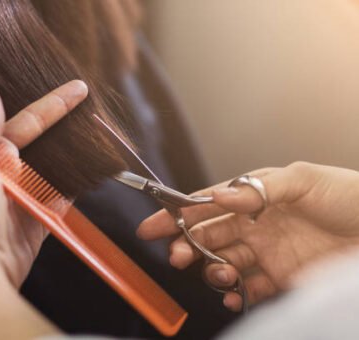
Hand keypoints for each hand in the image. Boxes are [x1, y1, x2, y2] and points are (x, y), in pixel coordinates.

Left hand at [0, 81, 86, 338]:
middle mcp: (6, 173)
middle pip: (44, 143)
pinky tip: (91, 172)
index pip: (27, 122)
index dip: (53, 105)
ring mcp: (25, 197)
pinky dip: (76, 186)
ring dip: (74, 155)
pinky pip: (63, 197)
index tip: (78, 89)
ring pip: (55, 168)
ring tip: (97, 137)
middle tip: (91, 108)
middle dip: (66, 126)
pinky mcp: (40, 219)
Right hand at [138, 162, 358, 310]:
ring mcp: (267, 252)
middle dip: (186, 246)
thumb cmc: (350, 197)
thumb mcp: (304, 180)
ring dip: (212, 270)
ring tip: (219, 274)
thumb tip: (218, 197)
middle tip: (177, 256)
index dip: (177, 214)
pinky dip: (236, 295)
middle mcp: (256, 225)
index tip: (152, 226)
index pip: (207, 205)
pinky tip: (234, 295)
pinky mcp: (282, 278)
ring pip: (224, 263)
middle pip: (209, 236)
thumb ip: (259, 188)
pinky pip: (250, 290)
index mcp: (255, 197)